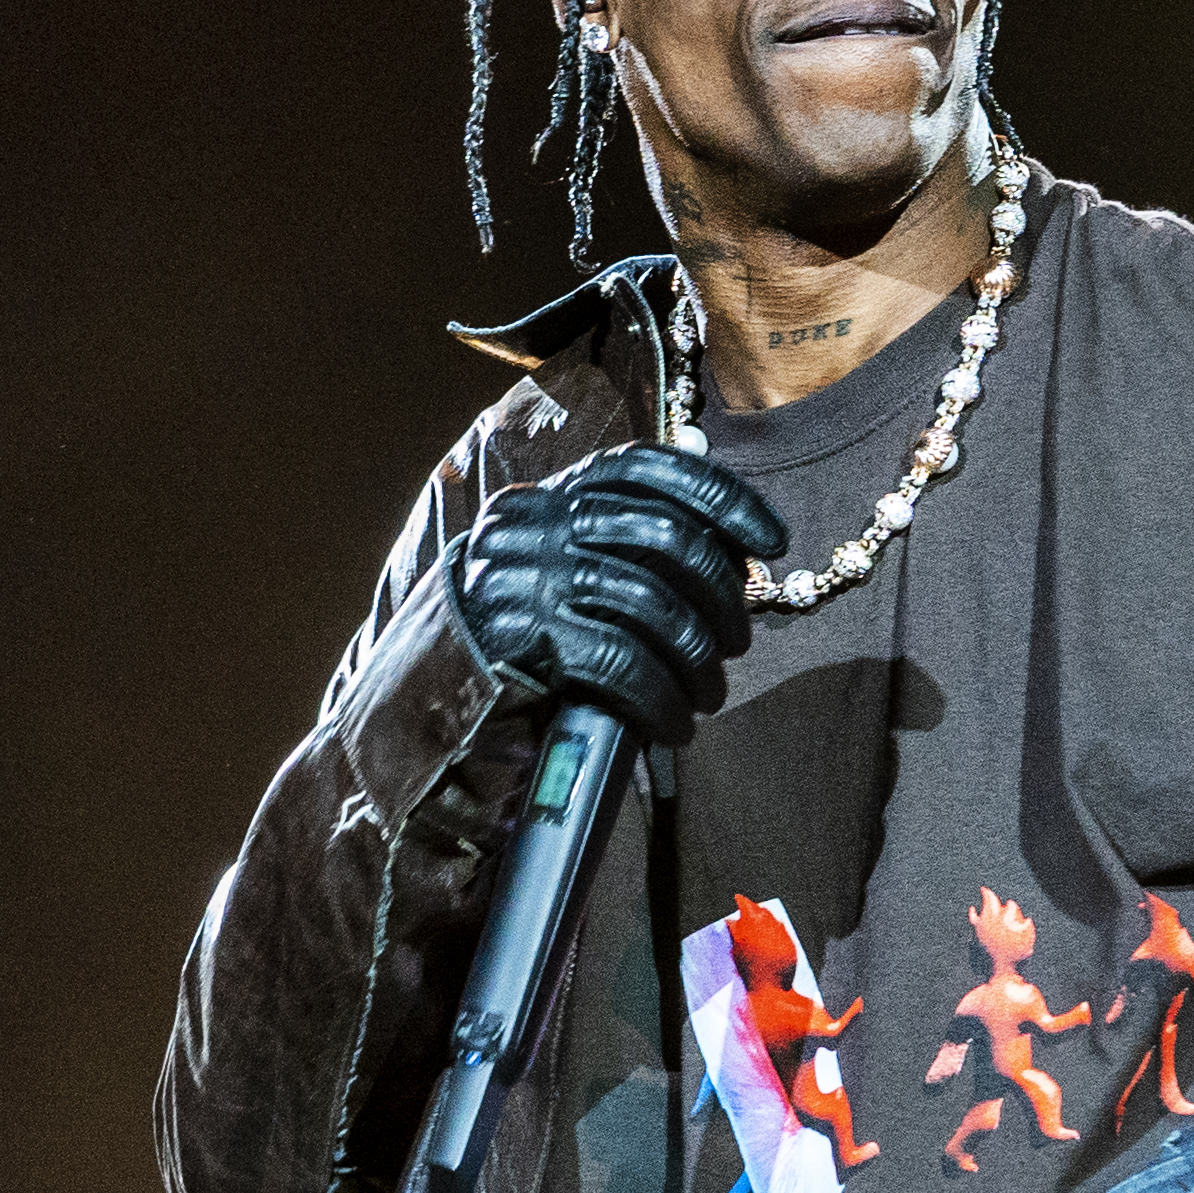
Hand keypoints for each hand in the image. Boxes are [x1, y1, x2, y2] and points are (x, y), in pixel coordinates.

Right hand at [451, 445, 787, 742]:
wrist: (420, 685)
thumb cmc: (512, 629)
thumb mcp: (558, 564)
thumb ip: (618, 542)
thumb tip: (727, 555)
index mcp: (553, 493)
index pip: (650, 469)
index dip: (722, 496)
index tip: (773, 539)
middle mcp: (538, 521)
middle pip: (665, 538)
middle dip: (722, 595)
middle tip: (738, 642)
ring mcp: (528, 575)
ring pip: (651, 605)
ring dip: (698, 659)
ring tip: (709, 693)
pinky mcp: (524, 636)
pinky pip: (621, 662)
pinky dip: (662, 698)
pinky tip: (675, 723)